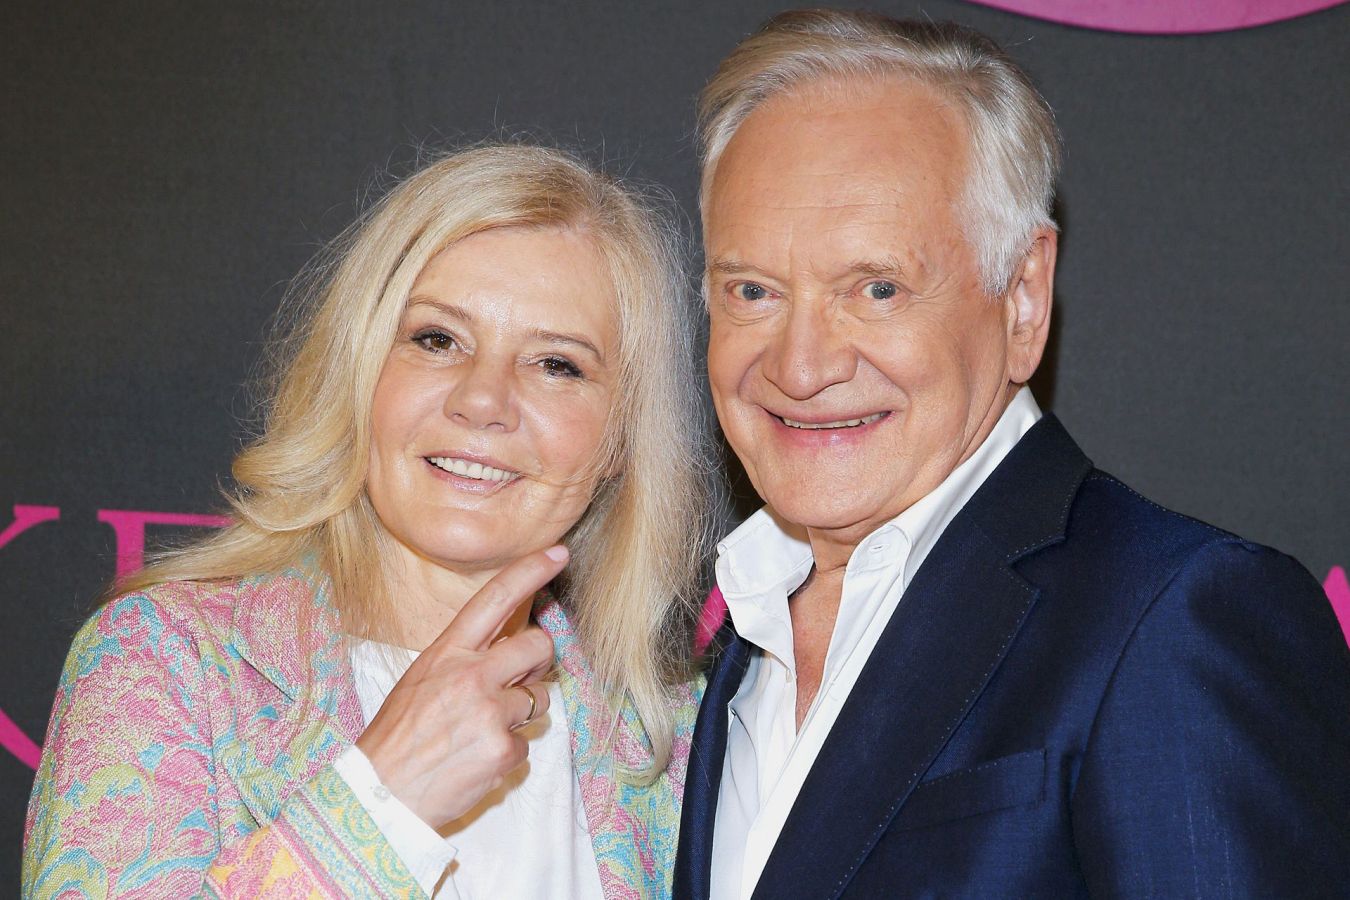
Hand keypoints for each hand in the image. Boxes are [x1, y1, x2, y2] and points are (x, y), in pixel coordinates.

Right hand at [355, 545, 566, 827]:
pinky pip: (528, 742)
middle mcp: (471, 675)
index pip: (494, 599)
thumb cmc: (398, 737)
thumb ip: (464, 660)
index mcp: (446, 653)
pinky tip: (477, 760)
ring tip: (480, 732)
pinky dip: (509, 753)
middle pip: (538, 646)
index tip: (558, 554)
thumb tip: (508, 652)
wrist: (379, 796)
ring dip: (521, 715)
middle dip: (538, 663)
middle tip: (519, 681)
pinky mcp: (502, 749)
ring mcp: (489, 711)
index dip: (529, 572)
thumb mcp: (421, 680)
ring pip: (539, 699)